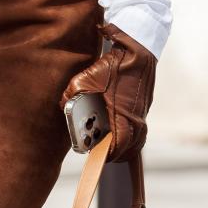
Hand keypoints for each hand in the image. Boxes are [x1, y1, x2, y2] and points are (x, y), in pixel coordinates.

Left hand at [61, 21, 155, 161]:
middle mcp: (137, 118)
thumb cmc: (115, 64)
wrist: (139, 51)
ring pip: (137, 141)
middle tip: (101, 154)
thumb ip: (73, 92)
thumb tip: (63, 104)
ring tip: (109, 148)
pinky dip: (131, 138)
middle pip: (130, 148)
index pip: (119, 144)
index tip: (98, 156)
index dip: (108, 154)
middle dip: (115, 154)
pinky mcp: (144, 109)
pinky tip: (120, 135)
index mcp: (124, 114)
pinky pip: (140, 132)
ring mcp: (142, 114)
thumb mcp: (88, 76)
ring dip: (124, 147)